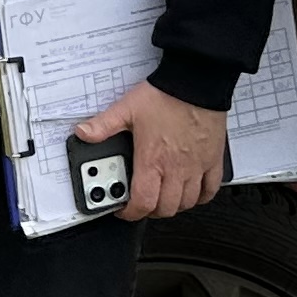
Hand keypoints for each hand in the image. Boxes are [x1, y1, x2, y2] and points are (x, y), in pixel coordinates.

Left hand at [82, 80, 227, 220]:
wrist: (196, 83)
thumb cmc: (166, 96)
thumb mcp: (127, 109)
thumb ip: (103, 125)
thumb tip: (84, 133)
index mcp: (152, 160)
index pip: (142, 202)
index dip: (130, 213)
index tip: (124, 209)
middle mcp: (176, 168)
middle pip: (165, 208)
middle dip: (150, 211)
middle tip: (142, 203)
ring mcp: (196, 166)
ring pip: (187, 202)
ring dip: (174, 206)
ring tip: (162, 197)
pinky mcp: (213, 160)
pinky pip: (211, 189)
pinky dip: (201, 196)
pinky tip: (192, 192)